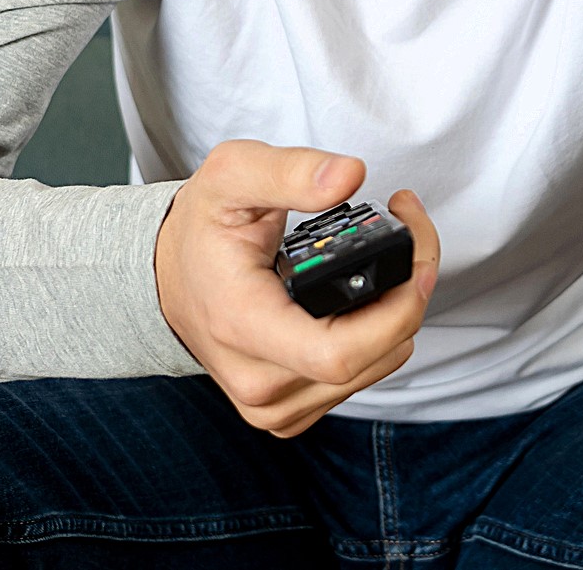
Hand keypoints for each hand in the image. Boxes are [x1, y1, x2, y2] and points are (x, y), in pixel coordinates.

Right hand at [153, 139, 439, 436]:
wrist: (169, 277)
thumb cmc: (201, 227)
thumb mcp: (232, 175)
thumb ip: (289, 171)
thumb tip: (350, 175)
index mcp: (242, 325)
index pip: (339, 352)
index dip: (397, 305)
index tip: (412, 248)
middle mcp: (259, 382)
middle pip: (375, 357)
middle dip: (411, 290)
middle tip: (409, 229)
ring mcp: (274, 405)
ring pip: (379, 367)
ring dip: (400, 311)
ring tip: (385, 255)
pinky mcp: (289, 411)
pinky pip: (361, 378)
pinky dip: (379, 336)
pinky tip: (364, 295)